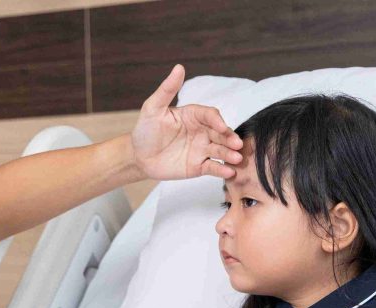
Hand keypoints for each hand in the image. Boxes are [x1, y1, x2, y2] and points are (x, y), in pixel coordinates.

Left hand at [130, 64, 243, 180]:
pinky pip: (213, 167)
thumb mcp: (153, 108)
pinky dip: (222, 170)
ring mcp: (201, 148)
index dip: (217, 121)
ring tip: (236, 159)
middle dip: (230, 138)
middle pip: (220, 134)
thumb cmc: (145, 130)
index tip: (221, 127)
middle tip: (238, 144)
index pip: (210, 115)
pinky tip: (229, 172)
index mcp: (193, 115)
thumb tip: (179, 67)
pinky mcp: (198, 166)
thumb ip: (167, 89)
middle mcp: (201, 131)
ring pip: (220, 150)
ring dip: (230, 154)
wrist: (138, 156)